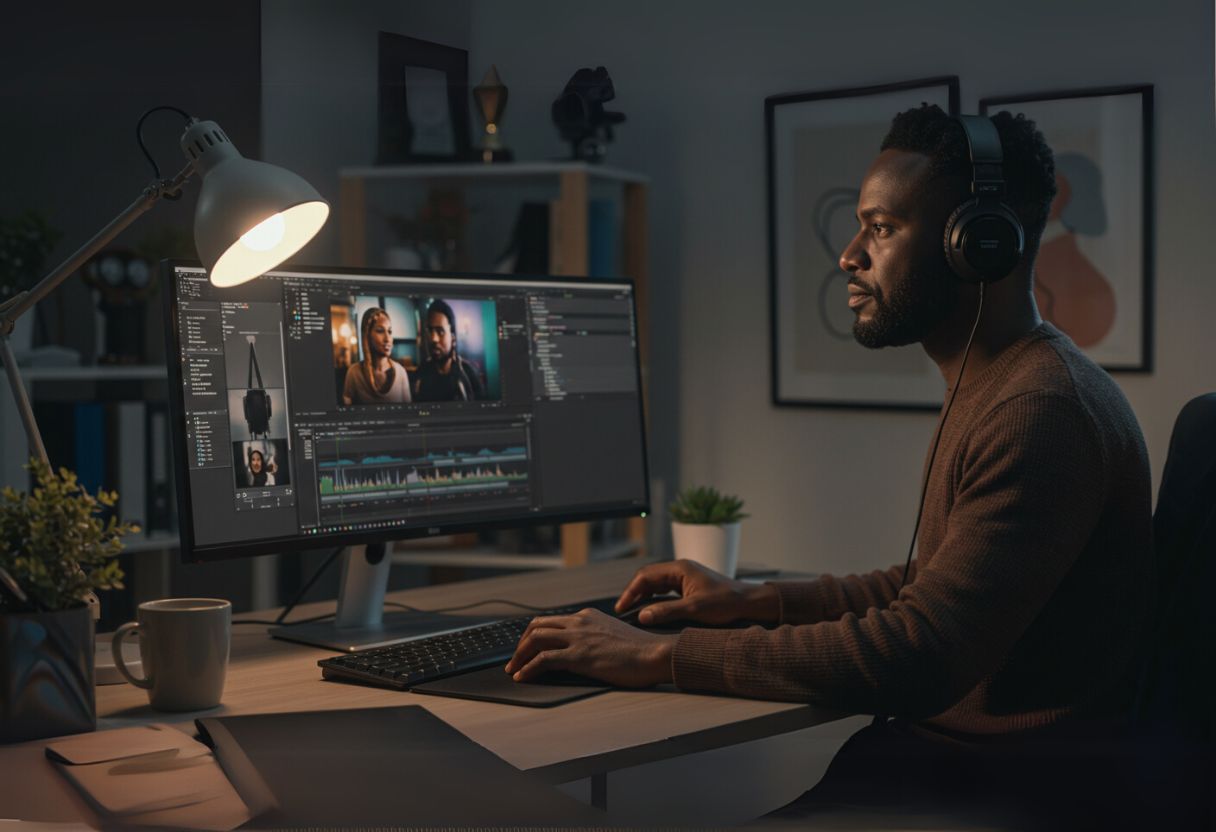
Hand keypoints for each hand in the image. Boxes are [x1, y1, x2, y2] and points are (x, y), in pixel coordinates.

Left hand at [504, 608, 677, 686]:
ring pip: (535, 639)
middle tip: (514, 659)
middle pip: (537, 626)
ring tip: (513, 669)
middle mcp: (579, 622)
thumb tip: (584, 649)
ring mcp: (578, 638)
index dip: (533, 634)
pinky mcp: (579, 656)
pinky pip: (544, 660)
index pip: (551, 621)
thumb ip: (596, 636)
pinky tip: (523, 677)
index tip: (525, 648)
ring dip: (519, 655)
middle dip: (520, 643)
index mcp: (587, 616)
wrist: (654, 654)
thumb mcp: (613, 634)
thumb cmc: (640, 650)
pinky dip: (528, 668)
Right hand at [615, 560, 780, 627]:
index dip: (630, 591)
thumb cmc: (726, 603)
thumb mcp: (694, 609)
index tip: (621, 607)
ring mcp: (685, 577)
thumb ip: (666, 612)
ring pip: (656, 584)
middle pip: (648, 578)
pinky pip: (666, 590)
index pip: (645, 575)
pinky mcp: (690, 586)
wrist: (749, 603)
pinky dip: (655, 599)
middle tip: (623, 611)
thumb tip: (642, 616)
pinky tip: (651, 611)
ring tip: (633, 612)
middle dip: (634, 593)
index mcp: (680, 568)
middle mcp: (681, 569)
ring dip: (644, 596)